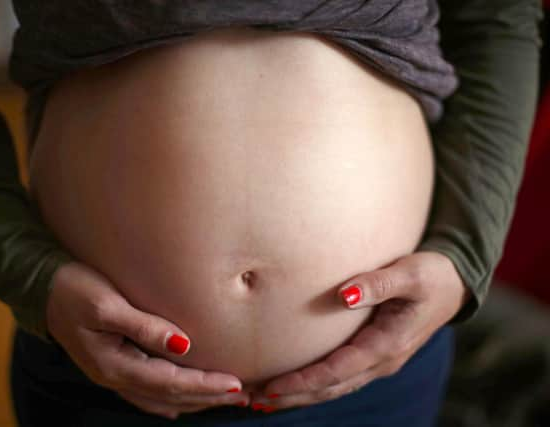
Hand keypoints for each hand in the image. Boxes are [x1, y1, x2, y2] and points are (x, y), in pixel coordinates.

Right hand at [45, 261, 249, 419]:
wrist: (42, 288)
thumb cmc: (74, 289)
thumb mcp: (106, 304)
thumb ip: (143, 325)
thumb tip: (183, 343)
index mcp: (115, 364)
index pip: (170, 383)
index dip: (204, 385)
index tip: (235, 385)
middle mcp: (115, 376)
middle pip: (170, 396)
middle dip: (207, 397)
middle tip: (244, 397)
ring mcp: (113, 374)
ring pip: (161, 397)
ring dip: (194, 399)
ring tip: (224, 399)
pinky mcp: (113, 364)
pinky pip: (147, 393)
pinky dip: (170, 400)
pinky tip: (180, 405)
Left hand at [250, 251, 470, 411]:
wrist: (455, 284)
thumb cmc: (432, 275)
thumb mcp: (410, 274)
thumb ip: (378, 283)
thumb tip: (344, 295)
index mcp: (387, 345)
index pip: (336, 371)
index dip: (303, 382)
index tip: (272, 386)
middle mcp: (381, 361)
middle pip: (330, 388)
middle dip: (293, 396)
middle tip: (253, 400)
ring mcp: (378, 362)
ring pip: (334, 387)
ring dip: (300, 395)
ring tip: (264, 397)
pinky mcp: (374, 355)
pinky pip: (340, 376)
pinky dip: (314, 384)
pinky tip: (294, 383)